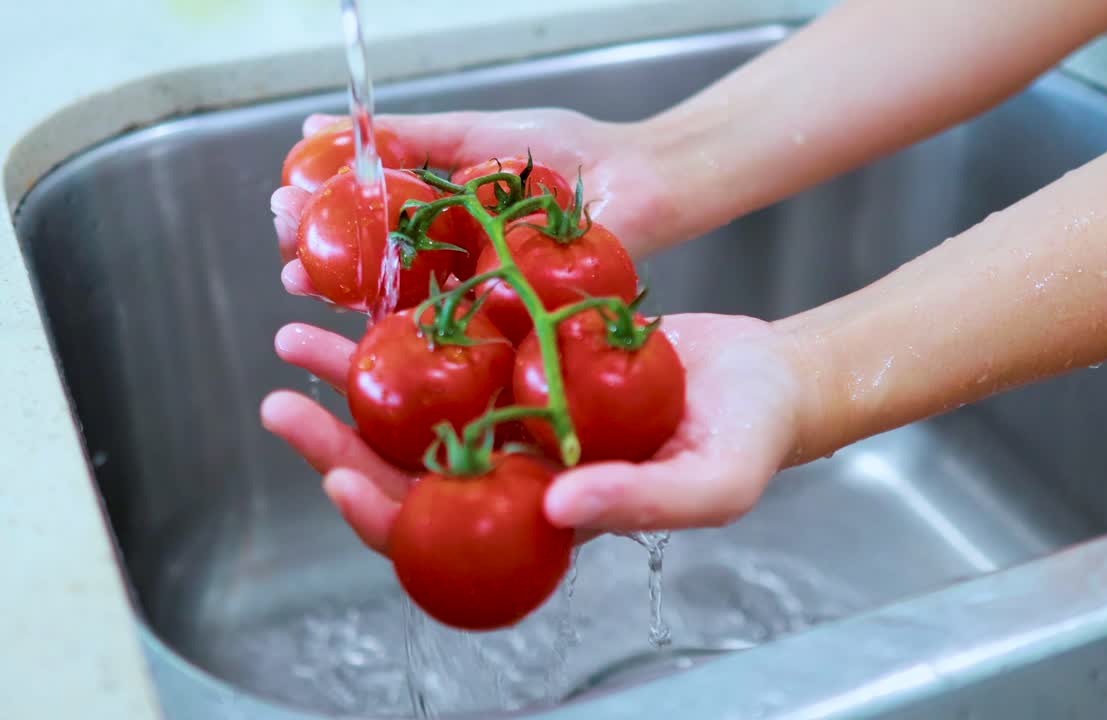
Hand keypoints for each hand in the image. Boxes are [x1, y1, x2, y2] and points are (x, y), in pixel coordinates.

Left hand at [259, 313, 802, 551]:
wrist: (767, 375)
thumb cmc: (749, 442)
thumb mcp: (709, 484)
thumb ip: (638, 502)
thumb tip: (555, 504)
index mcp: (541, 513)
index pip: (444, 534)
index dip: (383, 514)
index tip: (339, 478)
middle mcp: (514, 465)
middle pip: (404, 466)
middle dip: (335, 439)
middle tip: (281, 401)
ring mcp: (517, 409)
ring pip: (416, 402)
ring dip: (354, 373)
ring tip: (297, 333)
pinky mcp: (527, 355)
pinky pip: (456, 342)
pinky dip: (413, 321)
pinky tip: (373, 290)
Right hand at [269, 109, 678, 303]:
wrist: (642, 182)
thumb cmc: (570, 154)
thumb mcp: (474, 134)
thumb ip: (407, 136)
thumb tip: (320, 127)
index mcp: (440, 214)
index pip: (365, 218)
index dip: (320, 214)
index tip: (283, 199)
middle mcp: (451, 258)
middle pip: (370, 265)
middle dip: (318, 256)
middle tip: (282, 242)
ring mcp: (474, 291)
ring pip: (397, 299)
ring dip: (342, 293)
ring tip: (299, 276)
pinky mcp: (502, 318)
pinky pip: (445, 324)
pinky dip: (400, 321)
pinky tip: (360, 314)